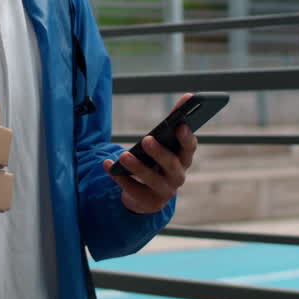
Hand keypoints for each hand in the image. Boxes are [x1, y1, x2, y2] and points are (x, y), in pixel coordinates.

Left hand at [102, 93, 198, 214]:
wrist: (148, 195)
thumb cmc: (159, 161)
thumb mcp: (165, 143)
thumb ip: (174, 121)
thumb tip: (188, 96)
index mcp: (184, 159)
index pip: (189, 148)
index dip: (186, 137)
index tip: (179, 125)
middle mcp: (178, 176)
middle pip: (172, 165)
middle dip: (160, 152)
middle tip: (147, 139)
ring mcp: (164, 191)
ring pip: (153, 180)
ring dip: (138, 167)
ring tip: (124, 155)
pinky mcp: (148, 201)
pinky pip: (133, 190)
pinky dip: (120, 178)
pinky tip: (108, 165)